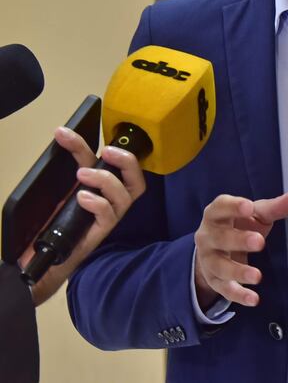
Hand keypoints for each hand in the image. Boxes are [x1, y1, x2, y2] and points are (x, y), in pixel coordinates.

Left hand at [21, 126, 146, 305]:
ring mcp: (110, 216)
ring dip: (106, 180)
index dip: (94, 144)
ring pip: (126, 195)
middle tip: (106, 151)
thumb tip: (63, 137)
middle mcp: (114, 200)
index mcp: (108, 186)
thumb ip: (73, 168)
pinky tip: (81, 198)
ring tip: (82, 175)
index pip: (113, 162)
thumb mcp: (65, 190)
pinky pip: (109, 215)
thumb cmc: (57, 222)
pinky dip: (97, 202)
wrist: (45, 258)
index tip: (65, 133)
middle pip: (137, 179)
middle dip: (126, 160)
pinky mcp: (101, 232)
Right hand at [193, 189, 287, 309]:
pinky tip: (254, 299)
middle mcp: (207, 236)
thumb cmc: (239, 224)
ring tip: (258, 276)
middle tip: (260, 242)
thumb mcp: (256, 214)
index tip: (249, 207)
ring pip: (220, 266)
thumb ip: (275, 207)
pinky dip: (238, 295)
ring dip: (238, 271)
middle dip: (239, 240)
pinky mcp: (213, 280)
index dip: (233, 207)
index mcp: (216, 213)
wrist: (217, 249)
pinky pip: (224, 289)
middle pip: (220, 238)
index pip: (221, 207)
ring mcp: (208, 259)